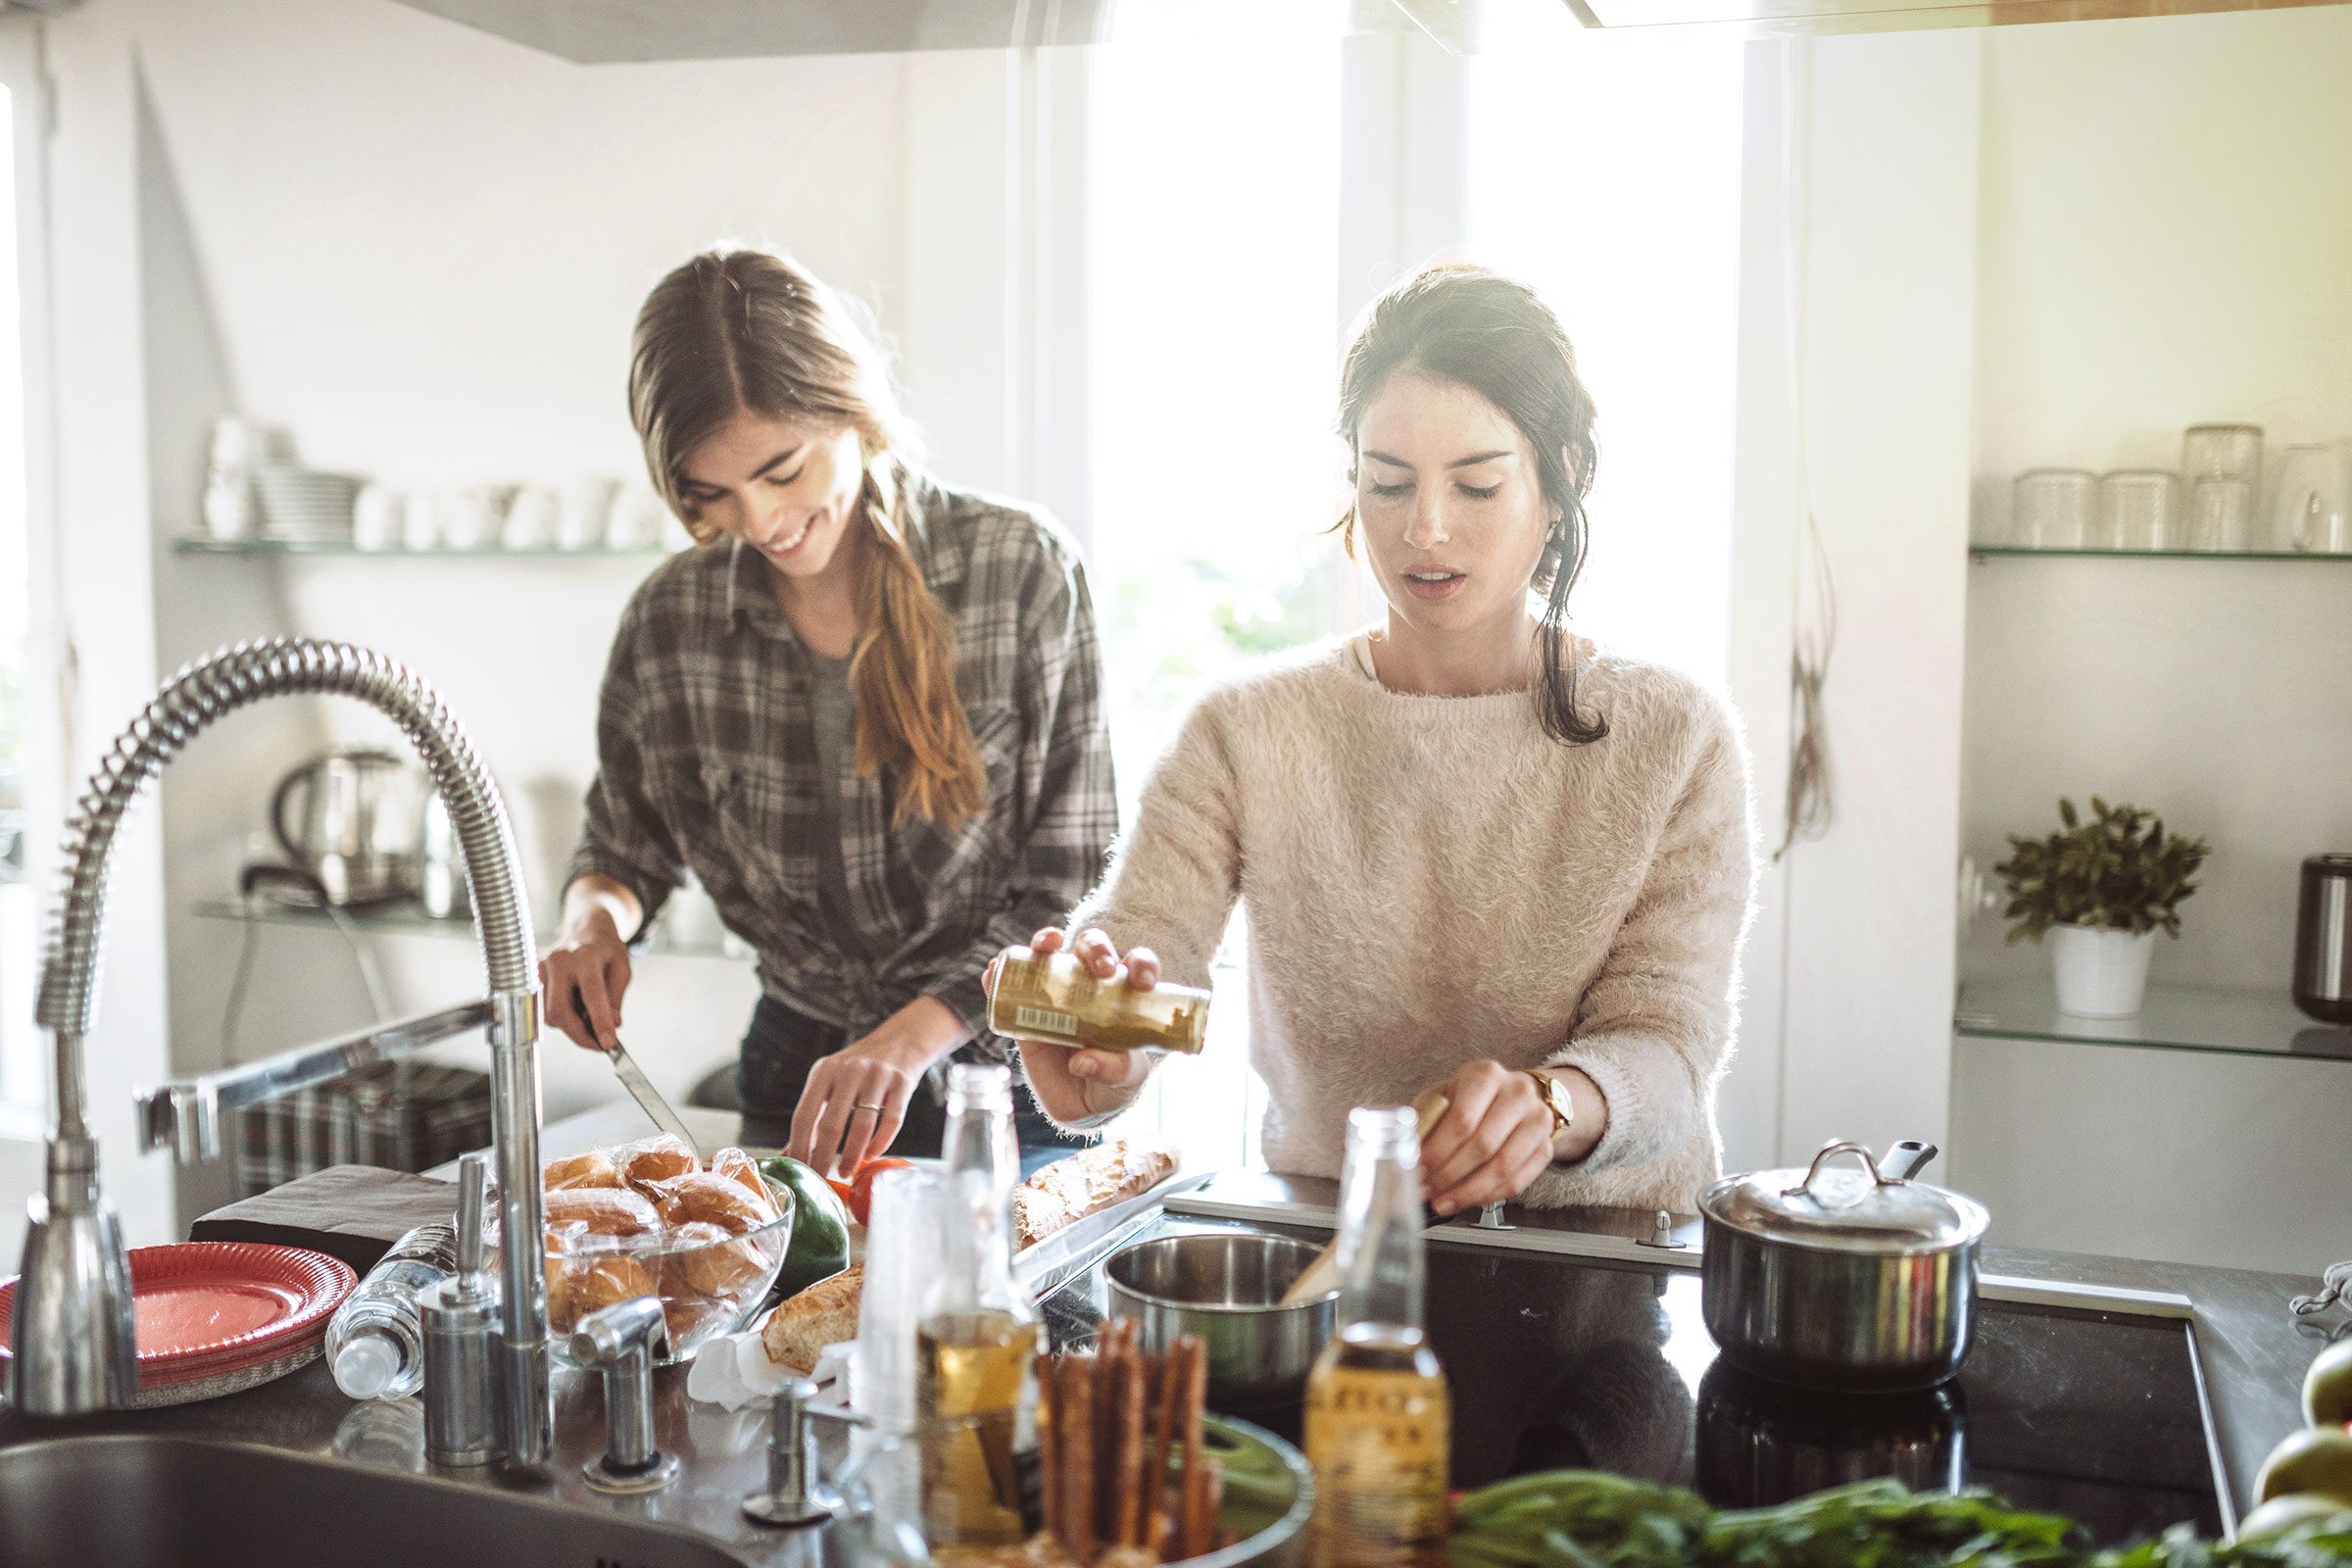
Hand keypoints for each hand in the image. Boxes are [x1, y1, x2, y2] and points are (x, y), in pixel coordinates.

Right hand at [541, 910, 631, 1053]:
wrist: (584, 928)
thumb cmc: (605, 948)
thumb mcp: (622, 968)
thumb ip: (616, 998)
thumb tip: (611, 1026)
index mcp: (585, 956)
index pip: (592, 994)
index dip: (600, 1022)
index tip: (608, 1044)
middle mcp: (559, 961)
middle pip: (560, 1010)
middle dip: (579, 1034)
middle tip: (598, 1045)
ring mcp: (542, 969)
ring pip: (549, 1013)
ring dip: (570, 1027)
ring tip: (590, 1022)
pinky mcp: (533, 977)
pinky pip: (543, 1009)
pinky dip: (561, 1018)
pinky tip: (575, 1011)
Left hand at [788, 996, 965, 1176]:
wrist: (900, 1041)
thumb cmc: (858, 1069)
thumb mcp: (829, 1082)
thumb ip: (812, 1116)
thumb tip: (789, 1155)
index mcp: (824, 1071)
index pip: (804, 1115)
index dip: (800, 1146)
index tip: (800, 1170)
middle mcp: (849, 1071)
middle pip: (831, 1124)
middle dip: (823, 1158)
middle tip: (822, 1180)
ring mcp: (877, 1076)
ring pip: (862, 1126)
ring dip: (852, 1155)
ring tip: (847, 1172)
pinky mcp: (902, 1083)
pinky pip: (891, 1121)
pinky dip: (880, 1144)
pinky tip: (871, 1156)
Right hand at [984, 927, 1156, 1122]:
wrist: (1081, 1108)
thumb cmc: (1113, 1085)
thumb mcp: (1124, 1079)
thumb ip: (1113, 1069)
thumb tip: (1082, 1061)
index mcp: (1125, 995)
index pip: (1137, 964)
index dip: (1142, 964)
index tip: (1142, 982)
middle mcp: (1092, 985)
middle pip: (1093, 949)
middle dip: (1097, 949)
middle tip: (1100, 968)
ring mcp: (1057, 994)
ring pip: (1052, 954)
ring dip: (1046, 941)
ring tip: (1047, 945)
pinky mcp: (1027, 1012)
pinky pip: (1009, 986)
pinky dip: (998, 975)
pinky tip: (992, 972)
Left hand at [1417, 1060, 1567, 1217]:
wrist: (1516, 1097)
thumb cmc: (1473, 1098)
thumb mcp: (1446, 1095)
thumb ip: (1426, 1118)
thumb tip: (1407, 1150)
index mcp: (1486, 1075)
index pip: (1463, 1119)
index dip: (1438, 1151)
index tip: (1419, 1169)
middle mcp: (1518, 1094)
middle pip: (1483, 1146)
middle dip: (1450, 1175)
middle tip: (1427, 1190)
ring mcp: (1537, 1121)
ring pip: (1503, 1167)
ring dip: (1468, 1191)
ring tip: (1443, 1201)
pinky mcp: (1545, 1147)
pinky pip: (1517, 1181)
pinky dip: (1489, 1196)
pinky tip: (1468, 1200)